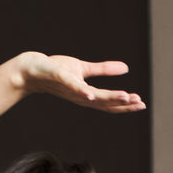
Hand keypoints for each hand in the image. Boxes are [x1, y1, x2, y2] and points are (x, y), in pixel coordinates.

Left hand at [12, 52, 145, 112]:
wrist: (31, 69)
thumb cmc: (55, 70)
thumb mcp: (83, 69)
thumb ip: (103, 70)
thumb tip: (125, 68)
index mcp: (86, 94)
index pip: (109, 102)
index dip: (125, 104)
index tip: (141, 103)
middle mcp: (80, 96)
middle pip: (104, 103)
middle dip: (123, 104)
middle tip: (140, 103)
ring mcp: (70, 89)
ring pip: (92, 96)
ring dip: (110, 98)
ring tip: (126, 97)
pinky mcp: (60, 78)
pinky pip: (72, 86)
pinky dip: (82, 91)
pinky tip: (90, 95)